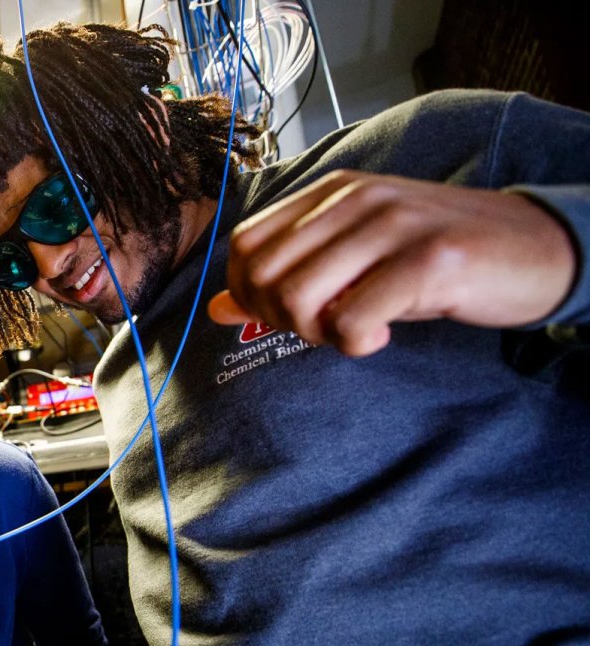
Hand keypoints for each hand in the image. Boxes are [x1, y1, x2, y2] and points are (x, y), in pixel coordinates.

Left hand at [207, 170, 576, 355]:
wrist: (536, 249)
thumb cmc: (438, 261)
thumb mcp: (357, 261)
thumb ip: (290, 274)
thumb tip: (217, 308)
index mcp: (332, 192)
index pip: (245, 245)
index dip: (249, 294)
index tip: (287, 315)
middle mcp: (356, 198)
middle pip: (262, 274)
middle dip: (277, 319)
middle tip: (322, 329)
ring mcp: (392, 224)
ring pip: (297, 295)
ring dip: (314, 333)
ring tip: (351, 332)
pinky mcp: (428, 260)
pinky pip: (353, 317)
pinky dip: (354, 343)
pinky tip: (380, 338)